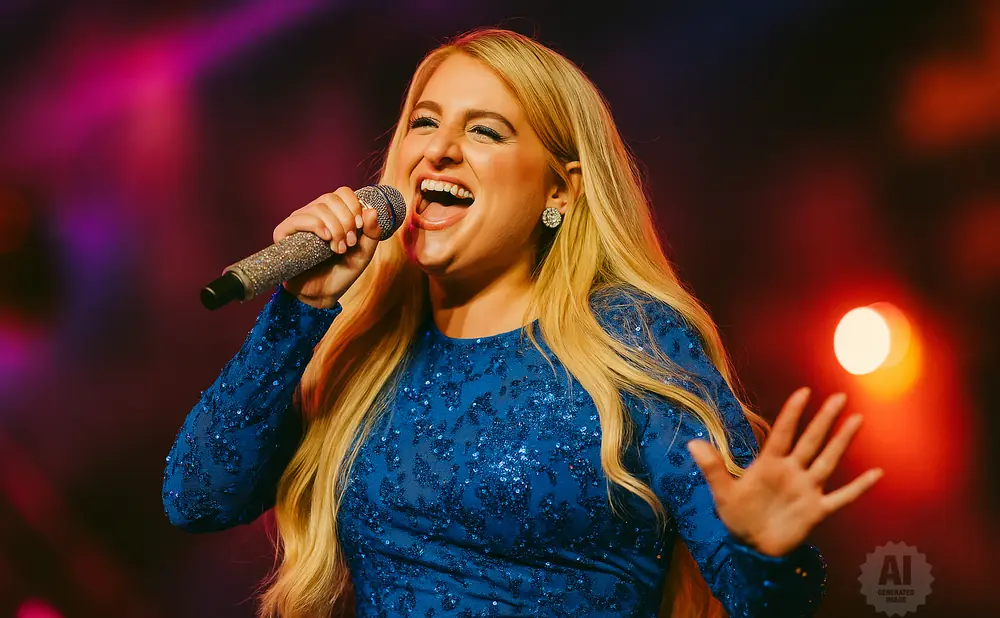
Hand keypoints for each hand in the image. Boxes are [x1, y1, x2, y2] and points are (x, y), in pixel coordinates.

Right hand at [274, 187, 383, 308]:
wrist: (323, 294)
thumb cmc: (342, 272)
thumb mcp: (364, 253)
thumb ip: (372, 233)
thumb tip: (371, 210)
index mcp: (333, 213)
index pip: (342, 193)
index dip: (354, 206)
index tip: (359, 227)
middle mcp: (314, 213)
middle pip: (331, 199)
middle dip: (346, 221)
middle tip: (349, 243)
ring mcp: (299, 222)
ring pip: (318, 208)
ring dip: (334, 228)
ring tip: (338, 249)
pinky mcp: (284, 233)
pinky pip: (298, 219)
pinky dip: (316, 225)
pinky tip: (325, 238)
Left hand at [686, 388, 883, 556]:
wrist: (751, 548)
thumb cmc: (737, 516)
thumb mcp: (721, 492)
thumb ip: (712, 468)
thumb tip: (691, 443)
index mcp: (769, 464)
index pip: (783, 433)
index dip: (793, 413)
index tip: (804, 391)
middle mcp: (792, 472)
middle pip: (811, 440)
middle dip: (824, 419)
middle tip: (840, 396)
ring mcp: (807, 490)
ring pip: (828, 461)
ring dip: (843, 442)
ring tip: (857, 420)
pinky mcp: (816, 511)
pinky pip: (842, 498)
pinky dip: (858, 487)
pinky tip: (876, 474)